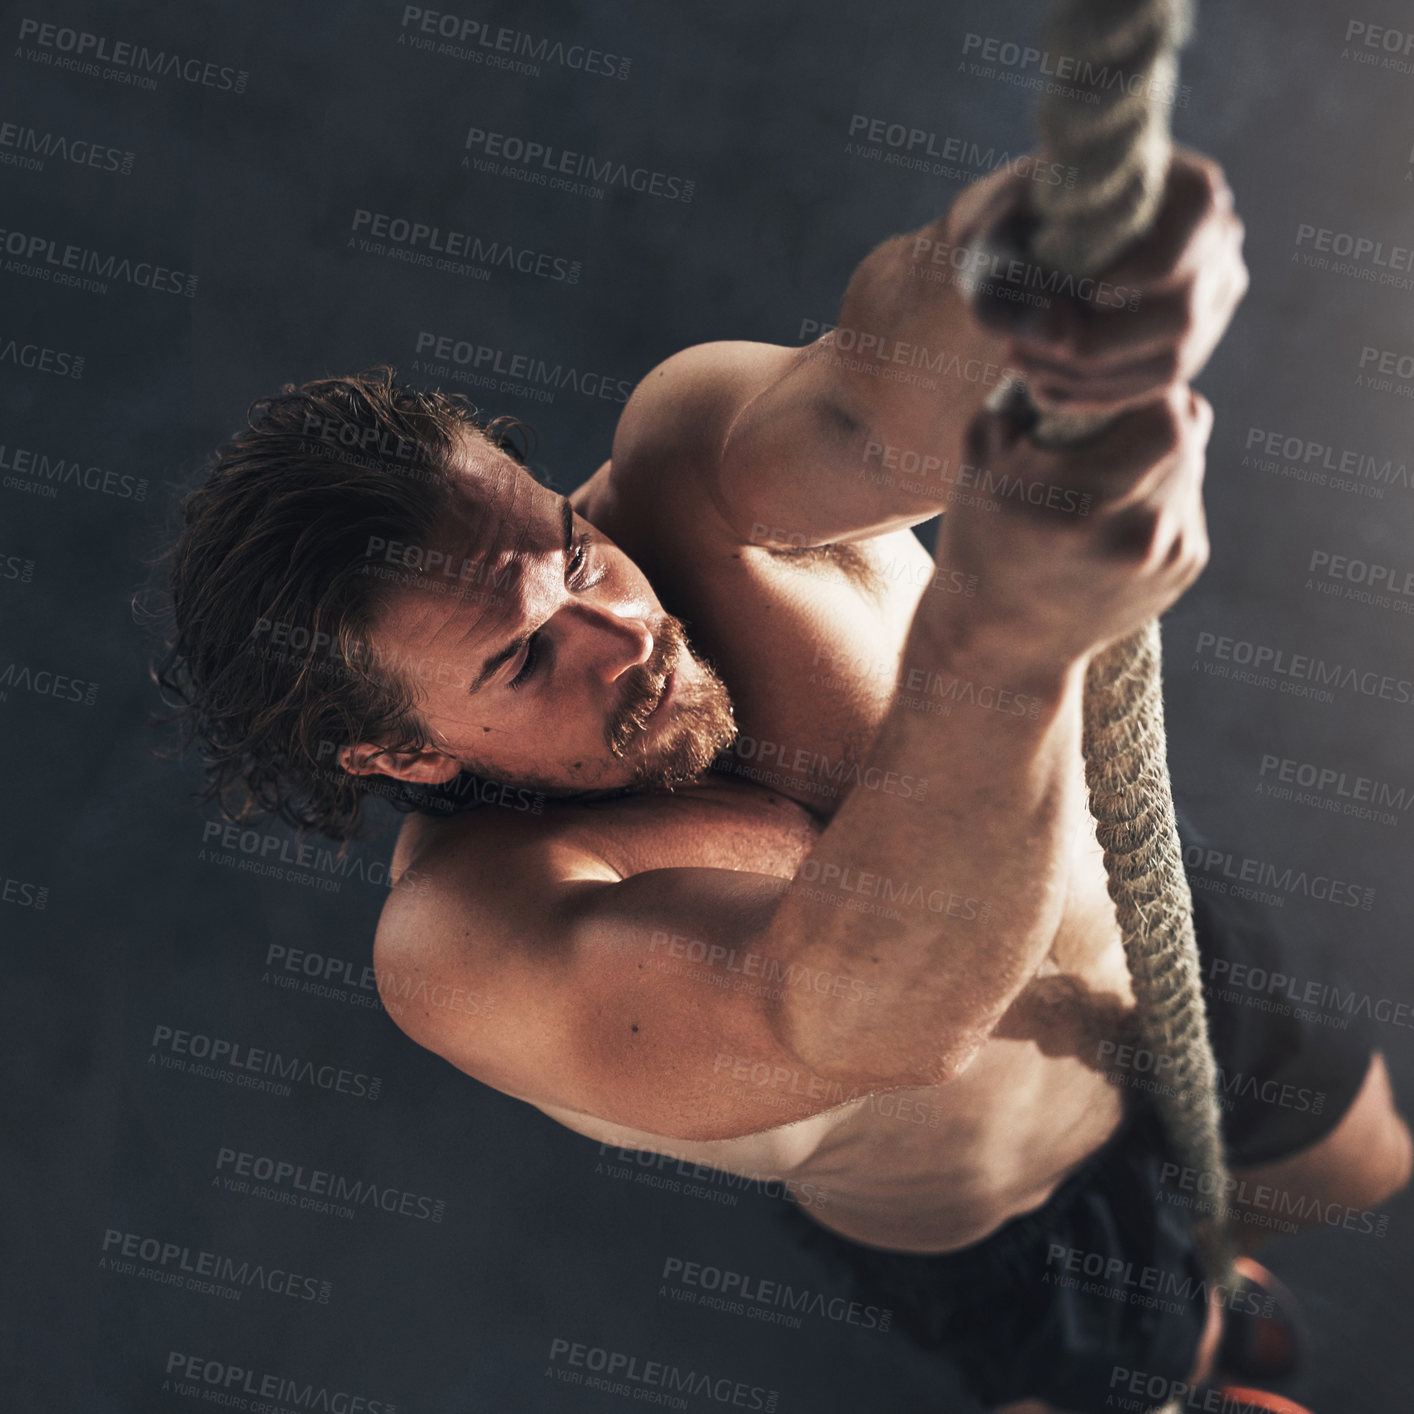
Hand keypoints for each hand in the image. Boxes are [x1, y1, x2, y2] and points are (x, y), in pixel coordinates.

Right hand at [931, 384, 1212, 670]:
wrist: (1003, 643)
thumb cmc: (981, 539)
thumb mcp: (981, 459)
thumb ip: (1031, 393)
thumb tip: (1084, 346)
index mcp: (1084, 506)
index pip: (1162, 410)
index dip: (1134, 389)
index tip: (1101, 390)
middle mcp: (1139, 537)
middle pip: (1186, 429)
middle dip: (1149, 412)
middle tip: (1109, 415)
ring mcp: (1170, 557)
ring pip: (1192, 461)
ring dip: (1158, 449)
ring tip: (1107, 464)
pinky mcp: (1187, 569)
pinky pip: (1189, 498)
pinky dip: (1161, 489)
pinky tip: (1116, 508)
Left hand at [942, 147, 1247, 413]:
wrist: (1025, 231)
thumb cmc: (1010, 220)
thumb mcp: (989, 232)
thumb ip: (1009, 280)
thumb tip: (1063, 339)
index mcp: (1189, 190)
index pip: (1167, 258)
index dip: (1112, 291)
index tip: (1052, 302)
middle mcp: (1220, 242)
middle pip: (1177, 319)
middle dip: (1089, 348)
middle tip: (1014, 353)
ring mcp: (1214, 297)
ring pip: (1169, 363)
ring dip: (1086, 379)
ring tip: (1017, 368)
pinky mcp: (1192, 342)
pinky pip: (1155, 386)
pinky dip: (1096, 396)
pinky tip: (1041, 390)